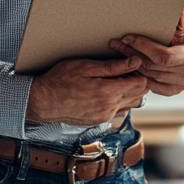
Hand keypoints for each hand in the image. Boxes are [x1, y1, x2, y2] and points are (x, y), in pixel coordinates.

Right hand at [26, 56, 148, 125]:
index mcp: (108, 92)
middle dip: (136, 81)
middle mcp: (110, 108)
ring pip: (131, 104)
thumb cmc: (60, 80)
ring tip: (114, 79)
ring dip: (128, 91)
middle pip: (139, 94)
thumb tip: (135, 62)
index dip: (138, 71)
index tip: (130, 63)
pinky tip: (106, 90)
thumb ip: (113, 66)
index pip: (140, 83)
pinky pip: (119, 110)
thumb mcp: (85, 67)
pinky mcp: (99, 121)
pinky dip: (119, 100)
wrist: (43, 102)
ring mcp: (105, 116)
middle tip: (124, 69)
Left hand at [109, 0, 183, 96]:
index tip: (127, 38)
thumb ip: (181, 16)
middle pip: (155, 66)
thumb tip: (176, 14)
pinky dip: (140, 76)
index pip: (165, 56)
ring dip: (132, 64)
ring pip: (151, 76)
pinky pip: (153, 86)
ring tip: (119, 51)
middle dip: (133, 53)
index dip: (144, 48)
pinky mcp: (176, 89)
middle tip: (117, 43)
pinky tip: (129, 65)